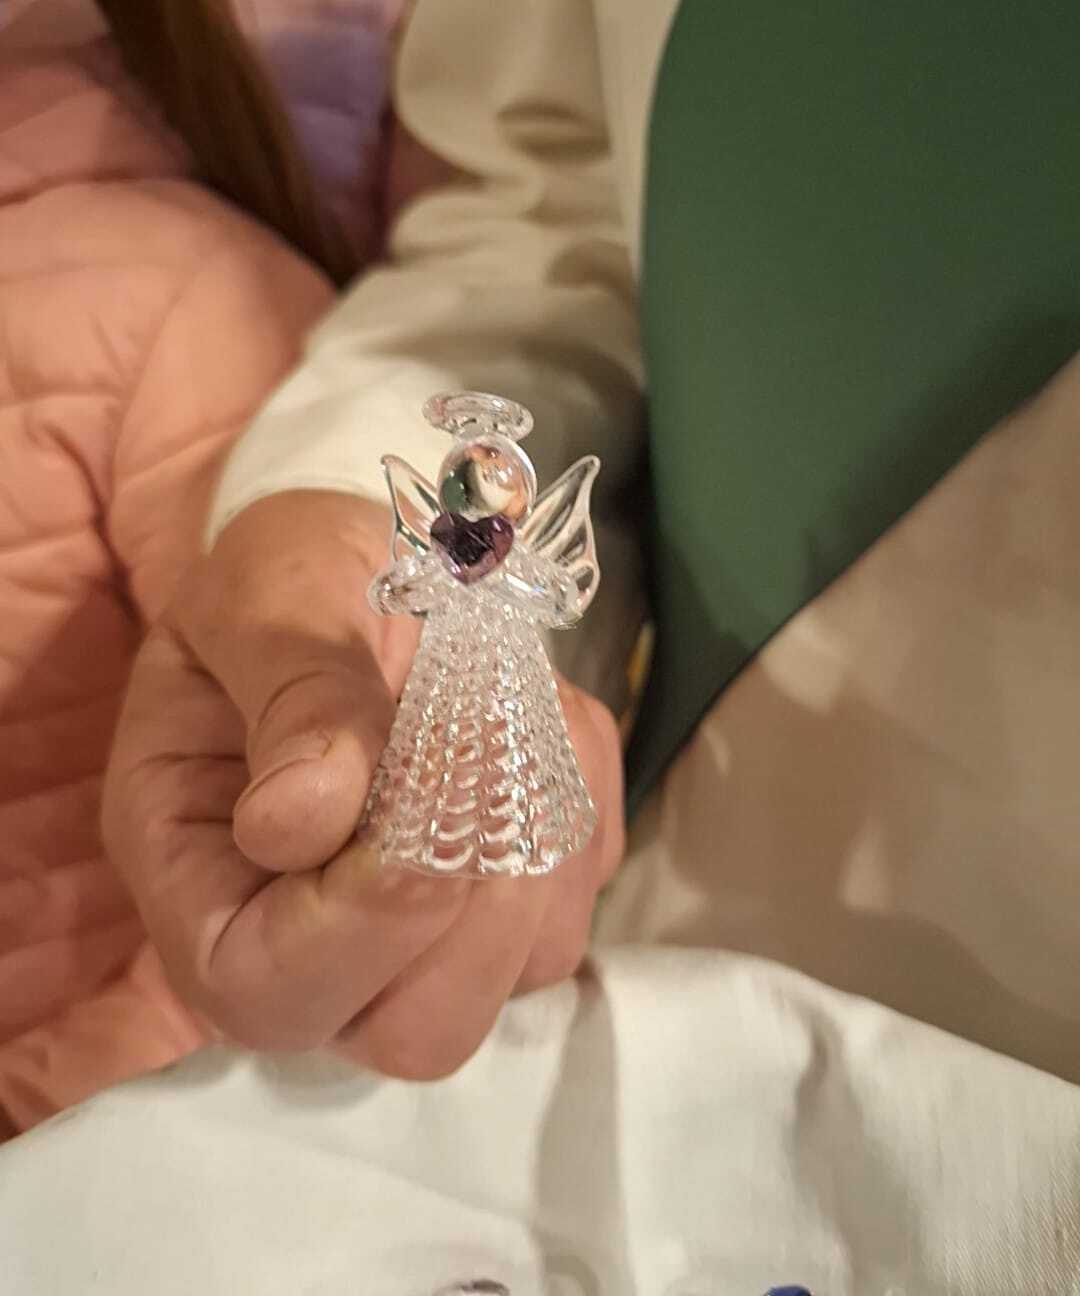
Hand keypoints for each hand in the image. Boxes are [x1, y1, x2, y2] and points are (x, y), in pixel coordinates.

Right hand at [103, 491, 624, 1078]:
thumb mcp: (265, 597)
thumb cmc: (287, 576)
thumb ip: (288, 692)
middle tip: (478, 744)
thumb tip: (300, 821)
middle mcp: (308, 936)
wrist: (358, 555)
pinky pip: (585, 885)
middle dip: (475, 904)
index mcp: (199, 876)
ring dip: (539, 831)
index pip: (264, 988)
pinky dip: (581, 792)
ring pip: (525, 967)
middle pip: (415, 1031)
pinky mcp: (516, 889)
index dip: (359, 919)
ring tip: (496, 704)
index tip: (424, 779)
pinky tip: (529, 710)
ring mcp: (423, 930)